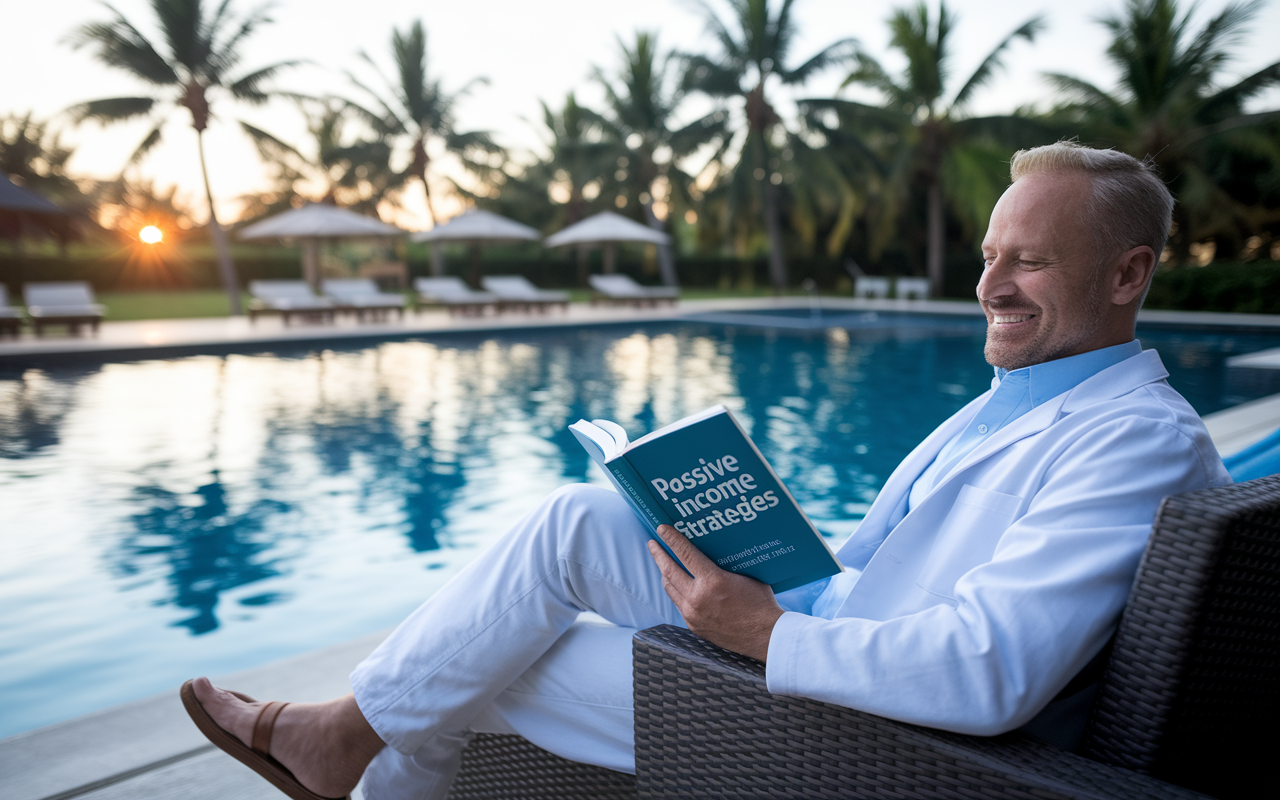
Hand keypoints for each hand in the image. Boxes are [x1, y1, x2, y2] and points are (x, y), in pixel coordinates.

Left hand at [648, 525, 784, 661]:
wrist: (765, 636)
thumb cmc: (760, 602)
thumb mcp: (745, 575)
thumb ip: (725, 564)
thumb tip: (713, 548)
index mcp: (712, 581)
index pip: (684, 554)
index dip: (671, 539)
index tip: (661, 529)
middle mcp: (698, 598)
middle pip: (669, 571)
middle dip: (659, 554)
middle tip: (653, 543)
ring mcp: (693, 614)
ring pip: (670, 588)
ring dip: (665, 573)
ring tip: (663, 563)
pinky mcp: (693, 625)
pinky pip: (679, 603)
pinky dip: (676, 591)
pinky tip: (678, 584)